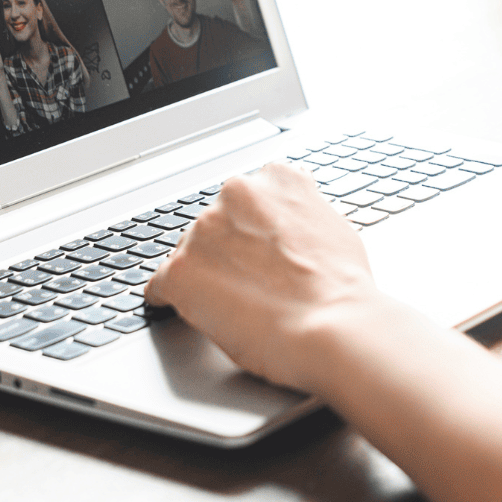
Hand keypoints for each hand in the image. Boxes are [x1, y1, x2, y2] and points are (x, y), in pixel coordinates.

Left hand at [145, 163, 380, 391]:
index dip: (254, 228)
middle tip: (250, 281)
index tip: (259, 249)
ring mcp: (204, 230)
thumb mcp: (331, 222)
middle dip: (225, 250)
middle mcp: (237, 192)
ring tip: (234, 303)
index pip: (248, 197)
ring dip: (203, 274)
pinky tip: (199, 314)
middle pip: (215, 223)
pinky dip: (173, 301)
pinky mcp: (179, 271)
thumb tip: (292, 216)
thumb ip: (301, 209)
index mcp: (276, 177)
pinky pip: (160, 286)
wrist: (331, 325)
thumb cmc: (340, 283)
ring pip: (188, 252)